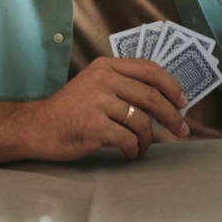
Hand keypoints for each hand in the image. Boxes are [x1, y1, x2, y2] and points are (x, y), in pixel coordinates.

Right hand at [26, 56, 189, 161]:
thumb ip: (122, 86)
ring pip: (141, 121)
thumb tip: (162, 100)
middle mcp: (103, 80)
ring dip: (148, 139)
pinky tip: (130, 154)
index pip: (149, 69)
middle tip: (182, 130)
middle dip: (172, 116)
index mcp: (106, 67)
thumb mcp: (94, 86)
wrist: (37, 128)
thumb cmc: (69, 111)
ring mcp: (98, 102)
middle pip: (151, 96)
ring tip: (143, 147)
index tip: (183, 101)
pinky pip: (127, 139)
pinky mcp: (94, 126)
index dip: (171, 85)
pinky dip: (134, 150)